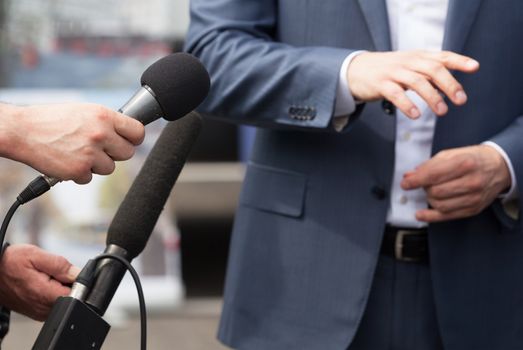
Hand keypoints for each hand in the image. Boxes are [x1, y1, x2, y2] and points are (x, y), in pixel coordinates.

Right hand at [0, 103, 144, 183]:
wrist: (22, 131)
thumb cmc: (51, 120)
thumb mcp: (84, 111)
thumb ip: (105, 122)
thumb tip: (124, 132)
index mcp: (104, 116)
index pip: (138, 132)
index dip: (134, 138)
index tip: (129, 141)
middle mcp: (101, 134)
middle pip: (127, 153)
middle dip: (115, 153)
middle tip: (99, 149)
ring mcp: (91, 154)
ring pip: (110, 168)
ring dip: (97, 164)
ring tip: (77, 152)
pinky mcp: (79, 170)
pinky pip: (90, 178)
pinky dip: (80, 173)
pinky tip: (67, 160)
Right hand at [0, 244, 79, 320]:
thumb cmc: (9, 263)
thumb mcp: (36, 256)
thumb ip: (60, 265)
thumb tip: (78, 274)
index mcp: (46, 295)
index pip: (77, 293)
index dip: (77, 280)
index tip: (68, 272)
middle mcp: (43, 307)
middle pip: (71, 296)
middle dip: (66, 282)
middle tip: (51, 272)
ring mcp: (40, 311)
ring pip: (62, 299)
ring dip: (58, 286)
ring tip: (44, 277)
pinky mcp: (37, 312)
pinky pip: (53, 302)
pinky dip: (51, 291)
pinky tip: (41, 283)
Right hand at [347, 50, 479, 117]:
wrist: (356, 69)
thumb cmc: (389, 71)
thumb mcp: (410, 67)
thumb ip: (430, 74)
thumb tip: (454, 88)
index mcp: (418, 57)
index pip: (442, 56)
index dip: (459, 61)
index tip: (475, 68)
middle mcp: (408, 62)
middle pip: (433, 69)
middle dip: (450, 84)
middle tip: (461, 100)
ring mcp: (393, 72)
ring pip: (417, 82)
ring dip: (432, 97)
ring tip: (442, 112)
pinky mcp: (380, 84)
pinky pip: (396, 94)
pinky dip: (407, 104)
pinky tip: (415, 115)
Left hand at [401, 145, 510, 221]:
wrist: (499, 167)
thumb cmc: (472, 159)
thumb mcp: (451, 154)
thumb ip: (429, 165)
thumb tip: (409, 176)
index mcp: (464, 163)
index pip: (434, 175)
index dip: (416, 181)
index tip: (405, 184)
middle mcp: (472, 181)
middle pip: (436, 191)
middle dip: (424, 188)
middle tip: (424, 183)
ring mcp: (474, 197)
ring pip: (440, 205)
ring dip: (429, 199)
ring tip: (431, 191)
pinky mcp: (473, 209)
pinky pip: (447, 216)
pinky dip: (430, 216)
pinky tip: (420, 214)